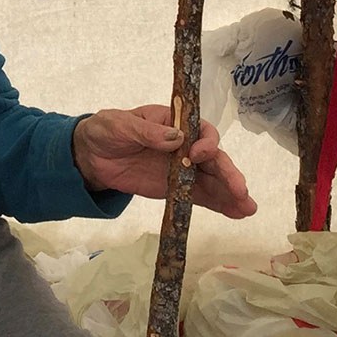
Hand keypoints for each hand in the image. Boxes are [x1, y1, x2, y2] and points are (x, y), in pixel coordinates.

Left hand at [71, 105, 255, 218]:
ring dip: (230, 193)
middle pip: (213, 159)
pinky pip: (198, 196)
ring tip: (247, 208)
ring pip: (211, 180)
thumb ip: (146, 132)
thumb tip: (176, 138)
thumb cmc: (106, 130)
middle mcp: (184, 146)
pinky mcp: (174, 188)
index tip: (199, 155)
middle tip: (240, 190)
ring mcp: (182, 169)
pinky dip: (217, 204)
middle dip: (228, 174)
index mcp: (174, 123)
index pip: (201, 131)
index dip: (206, 143)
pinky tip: (235, 213)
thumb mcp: (120, 124)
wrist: (89, 155)